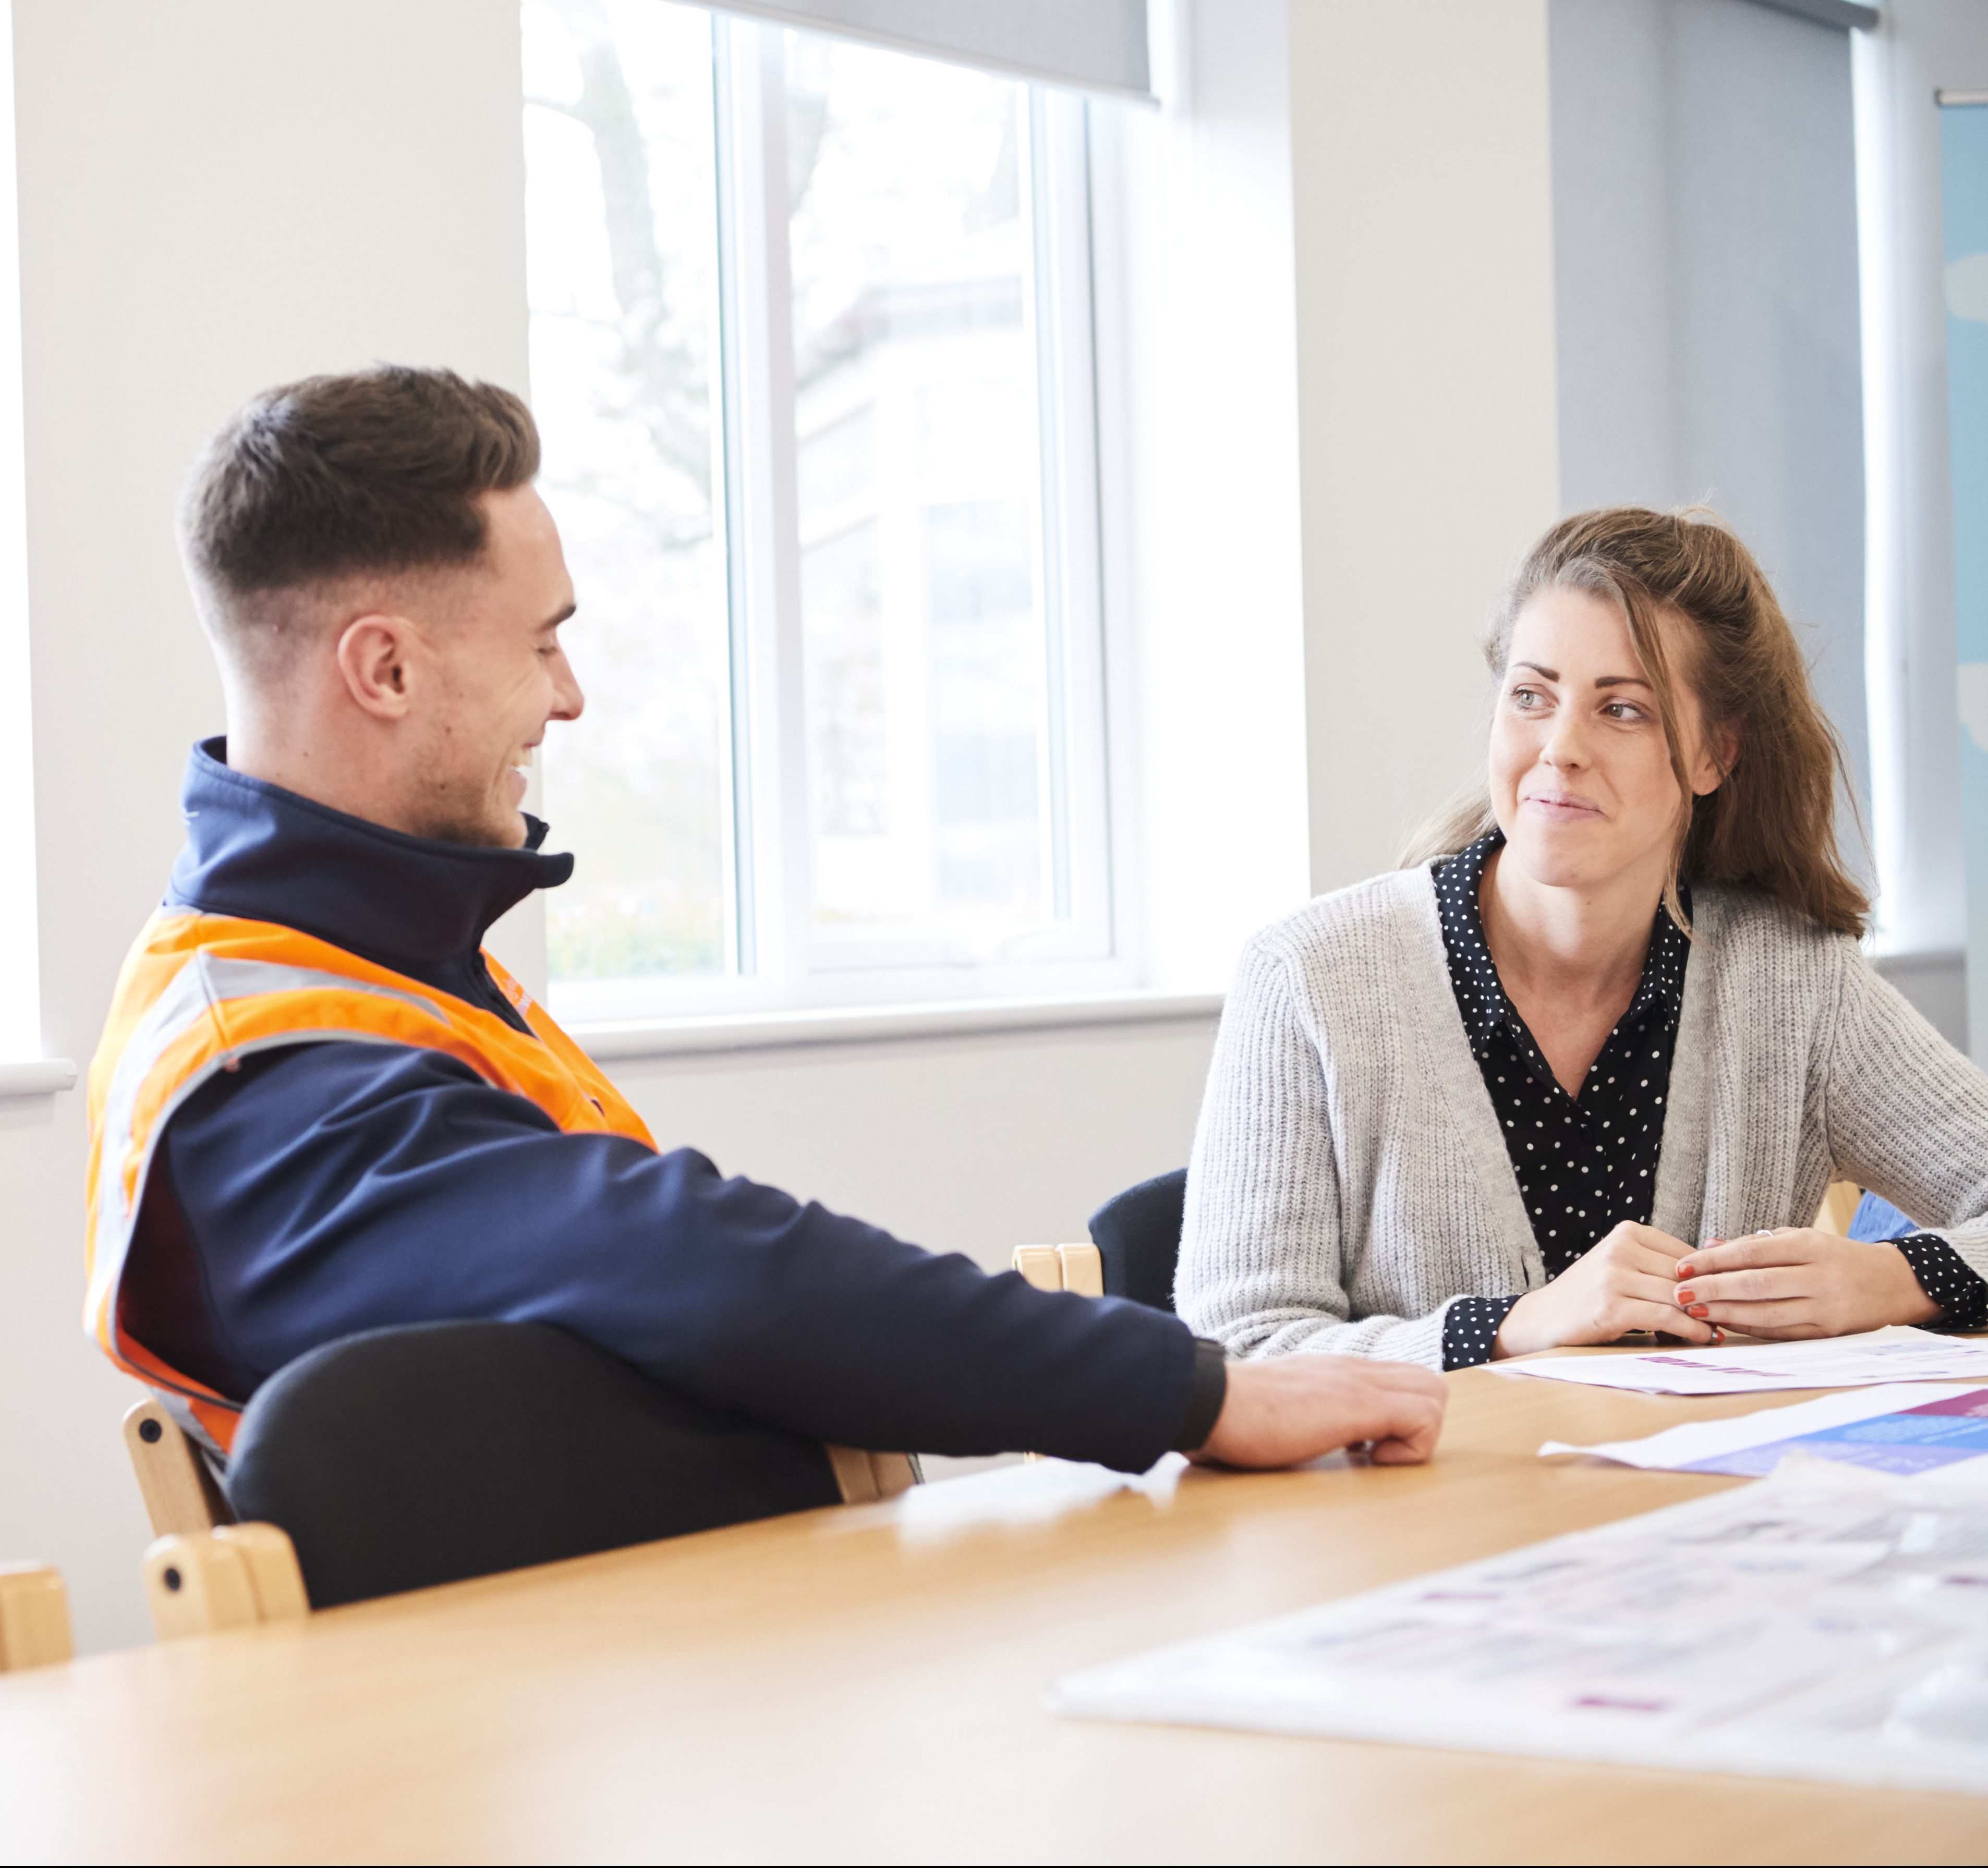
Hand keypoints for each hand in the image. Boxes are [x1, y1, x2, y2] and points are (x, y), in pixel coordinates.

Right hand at [1192, 1356, 1446, 1468]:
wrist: (1212, 1401)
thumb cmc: (1233, 1415)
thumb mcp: (1282, 1407)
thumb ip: (1304, 1411)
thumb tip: (1302, 1432)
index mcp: (1337, 1372)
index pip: (1403, 1378)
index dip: (1401, 1417)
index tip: (1368, 1447)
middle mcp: (1355, 1370)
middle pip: (1430, 1385)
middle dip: (1419, 1427)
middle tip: (1379, 1453)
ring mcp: (1359, 1383)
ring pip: (1435, 1395)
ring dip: (1418, 1436)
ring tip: (1374, 1457)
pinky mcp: (1360, 1405)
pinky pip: (1424, 1417)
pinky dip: (1411, 1449)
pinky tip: (1368, 1460)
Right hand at [1492, 1221, 1716, 1358]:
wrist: (1542, 1319)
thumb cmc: (1589, 1296)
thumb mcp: (1622, 1268)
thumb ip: (1659, 1266)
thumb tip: (1720, 1272)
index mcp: (1626, 1233)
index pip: (1688, 1253)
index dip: (1714, 1277)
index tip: (1732, 1295)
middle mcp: (1619, 1249)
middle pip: (1687, 1275)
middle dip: (1713, 1298)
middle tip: (1733, 1317)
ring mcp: (1613, 1277)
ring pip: (1679, 1296)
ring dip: (1707, 1316)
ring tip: (1720, 1330)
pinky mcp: (1610, 1307)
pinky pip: (1666, 1317)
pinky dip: (1690, 1329)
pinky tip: (1702, 1338)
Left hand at [1671, 1229, 1938, 1339]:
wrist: (1894, 1283)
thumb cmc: (1836, 1257)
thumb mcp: (1802, 1239)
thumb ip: (1756, 1243)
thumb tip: (1709, 1244)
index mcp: (1811, 1246)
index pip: (1753, 1253)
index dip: (1714, 1261)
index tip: (1683, 1266)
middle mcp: (1820, 1276)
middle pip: (1757, 1284)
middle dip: (1714, 1289)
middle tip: (1679, 1292)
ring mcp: (1826, 1307)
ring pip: (1767, 1313)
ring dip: (1726, 1314)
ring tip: (1694, 1311)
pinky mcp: (1828, 1332)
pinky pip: (1780, 1332)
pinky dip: (1750, 1328)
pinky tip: (1724, 1324)